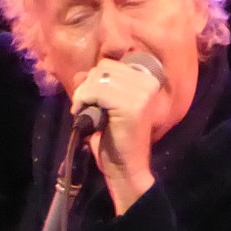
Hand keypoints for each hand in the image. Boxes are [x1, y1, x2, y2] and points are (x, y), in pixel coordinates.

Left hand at [71, 59, 158, 213]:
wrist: (125, 167)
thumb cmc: (114, 136)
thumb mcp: (105, 102)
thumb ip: (96, 84)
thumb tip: (81, 73)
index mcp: (147, 78)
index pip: (110, 63)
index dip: (95, 80)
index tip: (95, 100)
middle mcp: (149, 81)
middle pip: (104, 67)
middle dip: (89, 87)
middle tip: (89, 108)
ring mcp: (143, 93)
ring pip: (98, 77)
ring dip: (84, 95)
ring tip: (89, 113)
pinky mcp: (133, 106)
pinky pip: (97, 91)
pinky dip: (84, 102)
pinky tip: (89, 116)